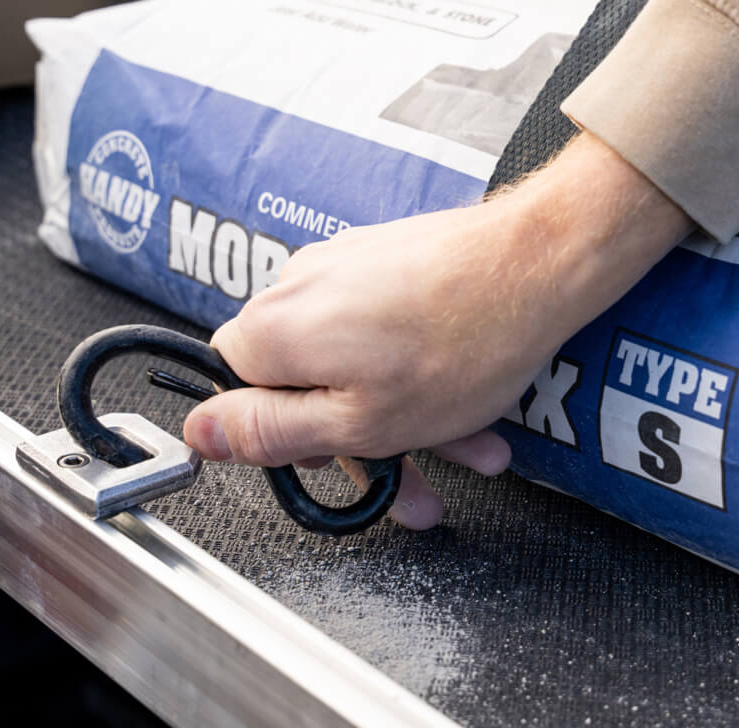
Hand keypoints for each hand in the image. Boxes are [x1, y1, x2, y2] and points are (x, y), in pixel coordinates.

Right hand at [185, 131, 692, 527]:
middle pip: (304, 379)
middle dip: (360, 440)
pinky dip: (419, 371)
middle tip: (411, 480)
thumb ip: (270, 430)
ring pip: (355, 359)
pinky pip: (385, 328)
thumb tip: (199, 434)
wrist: (538, 263)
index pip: (232, 387)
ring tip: (469, 449)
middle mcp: (299, 286)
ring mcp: (346, 266)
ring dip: (406, 414)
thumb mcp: (356, 421)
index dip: (277, 435)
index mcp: (275, 329)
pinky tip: (470, 404)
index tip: (325, 461)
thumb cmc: (459, 343)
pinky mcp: (387, 258)